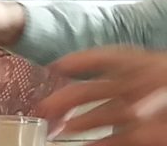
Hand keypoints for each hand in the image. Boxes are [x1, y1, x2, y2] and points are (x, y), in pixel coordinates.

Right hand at [38, 47, 166, 144]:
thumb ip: (154, 96)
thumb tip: (134, 110)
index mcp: (140, 68)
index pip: (103, 59)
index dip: (77, 61)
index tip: (53, 67)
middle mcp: (133, 89)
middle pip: (91, 91)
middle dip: (64, 99)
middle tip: (43, 107)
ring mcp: (137, 112)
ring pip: (99, 117)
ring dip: (76, 124)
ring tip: (57, 130)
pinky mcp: (144, 134)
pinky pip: (118, 139)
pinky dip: (99, 144)